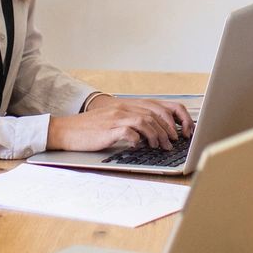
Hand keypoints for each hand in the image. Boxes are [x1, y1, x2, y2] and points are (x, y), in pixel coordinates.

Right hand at [47, 96, 191, 151]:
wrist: (67, 130)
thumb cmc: (92, 129)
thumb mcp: (115, 120)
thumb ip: (134, 122)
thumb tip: (158, 133)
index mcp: (129, 104)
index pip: (161, 105)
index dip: (177, 117)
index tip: (185, 130)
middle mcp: (125, 107)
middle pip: (156, 112)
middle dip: (170, 128)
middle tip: (174, 142)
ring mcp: (117, 117)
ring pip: (146, 121)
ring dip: (158, 135)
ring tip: (160, 147)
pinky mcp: (109, 129)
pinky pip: (130, 132)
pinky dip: (138, 139)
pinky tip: (140, 146)